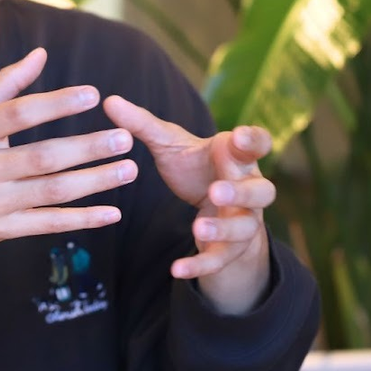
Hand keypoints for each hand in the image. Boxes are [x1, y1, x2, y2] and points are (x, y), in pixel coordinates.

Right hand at [0, 48, 138, 272]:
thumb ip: (4, 85)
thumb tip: (41, 54)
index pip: (19, 114)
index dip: (57, 104)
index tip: (93, 95)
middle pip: (43, 157)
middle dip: (88, 147)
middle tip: (125, 138)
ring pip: (52, 192)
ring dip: (95, 181)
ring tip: (129, 169)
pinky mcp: (1, 230)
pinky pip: (48, 224)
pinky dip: (82, 219)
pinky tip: (111, 212)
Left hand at [103, 95, 274, 314]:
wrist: (210, 205)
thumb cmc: (195, 166)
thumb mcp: (170, 145)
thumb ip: (143, 125)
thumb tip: (109, 100)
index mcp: (238, 156)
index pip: (258, 144)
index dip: (253, 140)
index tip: (240, 135)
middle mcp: (249, 188)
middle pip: (262, 191)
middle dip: (241, 192)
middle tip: (216, 190)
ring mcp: (244, 220)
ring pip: (245, 228)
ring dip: (224, 229)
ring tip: (197, 227)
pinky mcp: (229, 249)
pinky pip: (220, 260)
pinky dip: (200, 265)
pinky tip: (177, 269)